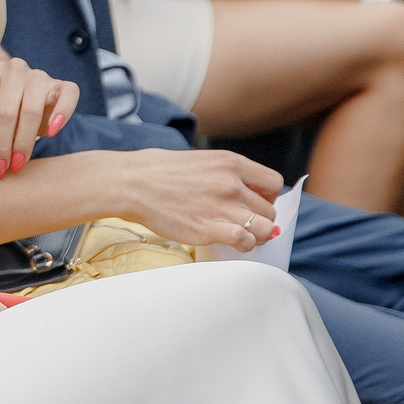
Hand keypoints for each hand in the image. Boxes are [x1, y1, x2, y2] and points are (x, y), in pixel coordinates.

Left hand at [0, 54, 77, 175]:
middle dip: (1, 145)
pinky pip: (67, 97)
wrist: (24, 100)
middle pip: (5, 110)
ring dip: (23, 142)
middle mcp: (13, 68)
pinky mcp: (62, 85)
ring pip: (31, 110)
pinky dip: (61, 114)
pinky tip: (52, 133)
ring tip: (17, 163)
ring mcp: (39, 75)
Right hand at [114, 148, 281, 250]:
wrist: (131, 183)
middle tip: (242, 221)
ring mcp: (221, 207)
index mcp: (230, 163)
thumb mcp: (199, 159)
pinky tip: (233, 242)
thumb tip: (242, 188)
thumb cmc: (157, 170)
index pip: (273, 183)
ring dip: (255, 234)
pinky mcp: (209, 229)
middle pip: (269, 209)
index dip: (268, 196)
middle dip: (259, 218)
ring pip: (264, 228)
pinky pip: (245, 241)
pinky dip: (244, 245)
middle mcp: (231, 184)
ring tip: (241, 234)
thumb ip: (224, 172)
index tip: (255, 201)